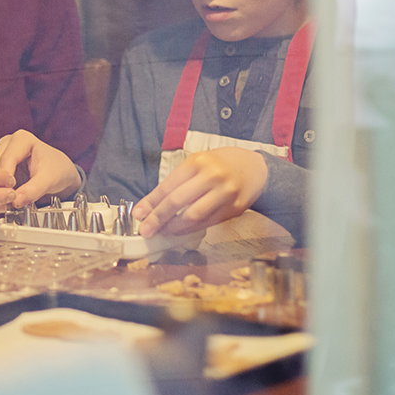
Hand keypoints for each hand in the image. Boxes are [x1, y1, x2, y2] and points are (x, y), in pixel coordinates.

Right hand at [0, 129, 82, 208]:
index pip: (6, 160)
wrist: (61, 172)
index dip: (6, 180)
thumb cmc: (58, 170)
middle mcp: (8, 142)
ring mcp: (1, 152)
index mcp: (21, 139)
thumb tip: (16, 201)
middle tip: (5, 203)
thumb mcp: (49, 180)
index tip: (9, 197)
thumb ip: (33, 190)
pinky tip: (2, 199)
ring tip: (4, 202)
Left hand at [133, 147, 268, 237]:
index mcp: (197, 162)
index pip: (168, 186)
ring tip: (163, 232)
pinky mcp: (235, 209)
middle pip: (178, 201)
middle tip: (146, 230)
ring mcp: (225, 193)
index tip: (139, 214)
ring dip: (174, 227)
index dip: (151, 203)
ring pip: (193, 216)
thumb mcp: (197, 164)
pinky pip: (208, 223)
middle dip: (158, 218)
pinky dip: (191, 229)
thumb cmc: (221, 165)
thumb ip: (176, 183)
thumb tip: (151, 206)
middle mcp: (212, 176)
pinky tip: (181, 231)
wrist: (255, 168)